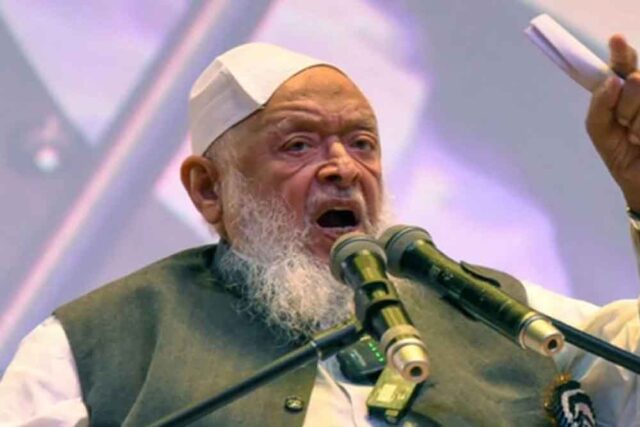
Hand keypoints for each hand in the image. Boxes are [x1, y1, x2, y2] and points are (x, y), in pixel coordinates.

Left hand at [586, 34, 639, 210]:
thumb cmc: (621, 153)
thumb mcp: (599, 129)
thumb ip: (599, 104)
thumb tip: (613, 79)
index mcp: (627, 89)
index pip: (625, 63)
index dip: (621, 51)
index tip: (616, 40)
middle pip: (637, 79)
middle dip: (626, 103)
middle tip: (624, 123)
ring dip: (637, 120)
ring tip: (636, 136)